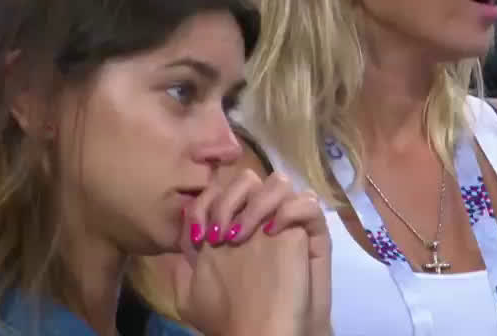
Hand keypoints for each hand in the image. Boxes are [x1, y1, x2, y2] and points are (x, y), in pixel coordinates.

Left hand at [172, 170, 331, 335]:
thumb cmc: (231, 318)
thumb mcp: (191, 293)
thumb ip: (183, 261)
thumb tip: (185, 230)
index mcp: (231, 227)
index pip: (217, 190)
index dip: (205, 203)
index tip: (199, 237)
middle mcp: (259, 219)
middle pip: (247, 178)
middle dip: (230, 200)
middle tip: (223, 236)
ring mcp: (286, 223)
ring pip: (279, 182)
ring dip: (258, 203)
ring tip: (246, 235)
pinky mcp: (312, 233)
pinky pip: (308, 202)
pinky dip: (290, 210)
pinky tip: (274, 233)